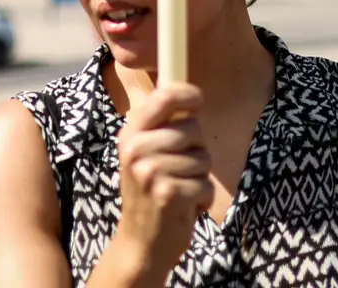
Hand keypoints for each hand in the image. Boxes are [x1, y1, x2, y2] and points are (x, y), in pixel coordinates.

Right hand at [112, 84, 212, 278]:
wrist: (140, 244)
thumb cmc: (150, 194)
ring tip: (179, 190)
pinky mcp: (167, 194)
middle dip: (197, 150)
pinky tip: (184, 207)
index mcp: (130, 134)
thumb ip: (163, 127)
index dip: (187, 94)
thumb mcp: (145, 155)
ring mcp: (150, 172)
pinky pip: (206, 185)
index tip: (196, 101)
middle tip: (178, 170)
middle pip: (193, 129)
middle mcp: (136, 149)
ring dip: (200, 178)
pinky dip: (202, 199)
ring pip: (203, 159)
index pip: (164, 97)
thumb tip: (190, 95)